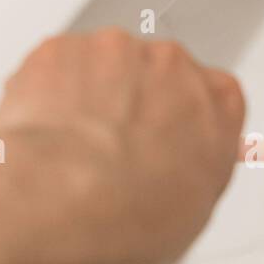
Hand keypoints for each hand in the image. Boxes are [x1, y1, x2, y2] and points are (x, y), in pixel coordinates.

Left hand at [0, 28, 243, 263]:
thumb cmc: (130, 214)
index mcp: (216, 101)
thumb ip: (193, 170)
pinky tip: (48, 137)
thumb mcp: (193, 209)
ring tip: (74, 154)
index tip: (168, 139)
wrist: (64, 204)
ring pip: (101, 68)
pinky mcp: (61, 49)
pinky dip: (46, 95)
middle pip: (153, 75)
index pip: (211, 95)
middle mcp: (170, 64)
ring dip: (88, 100)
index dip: (183, 120)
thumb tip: (177, 174)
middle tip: (114, 154)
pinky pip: (55, 67)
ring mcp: (114, 51)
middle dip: (132, 107)